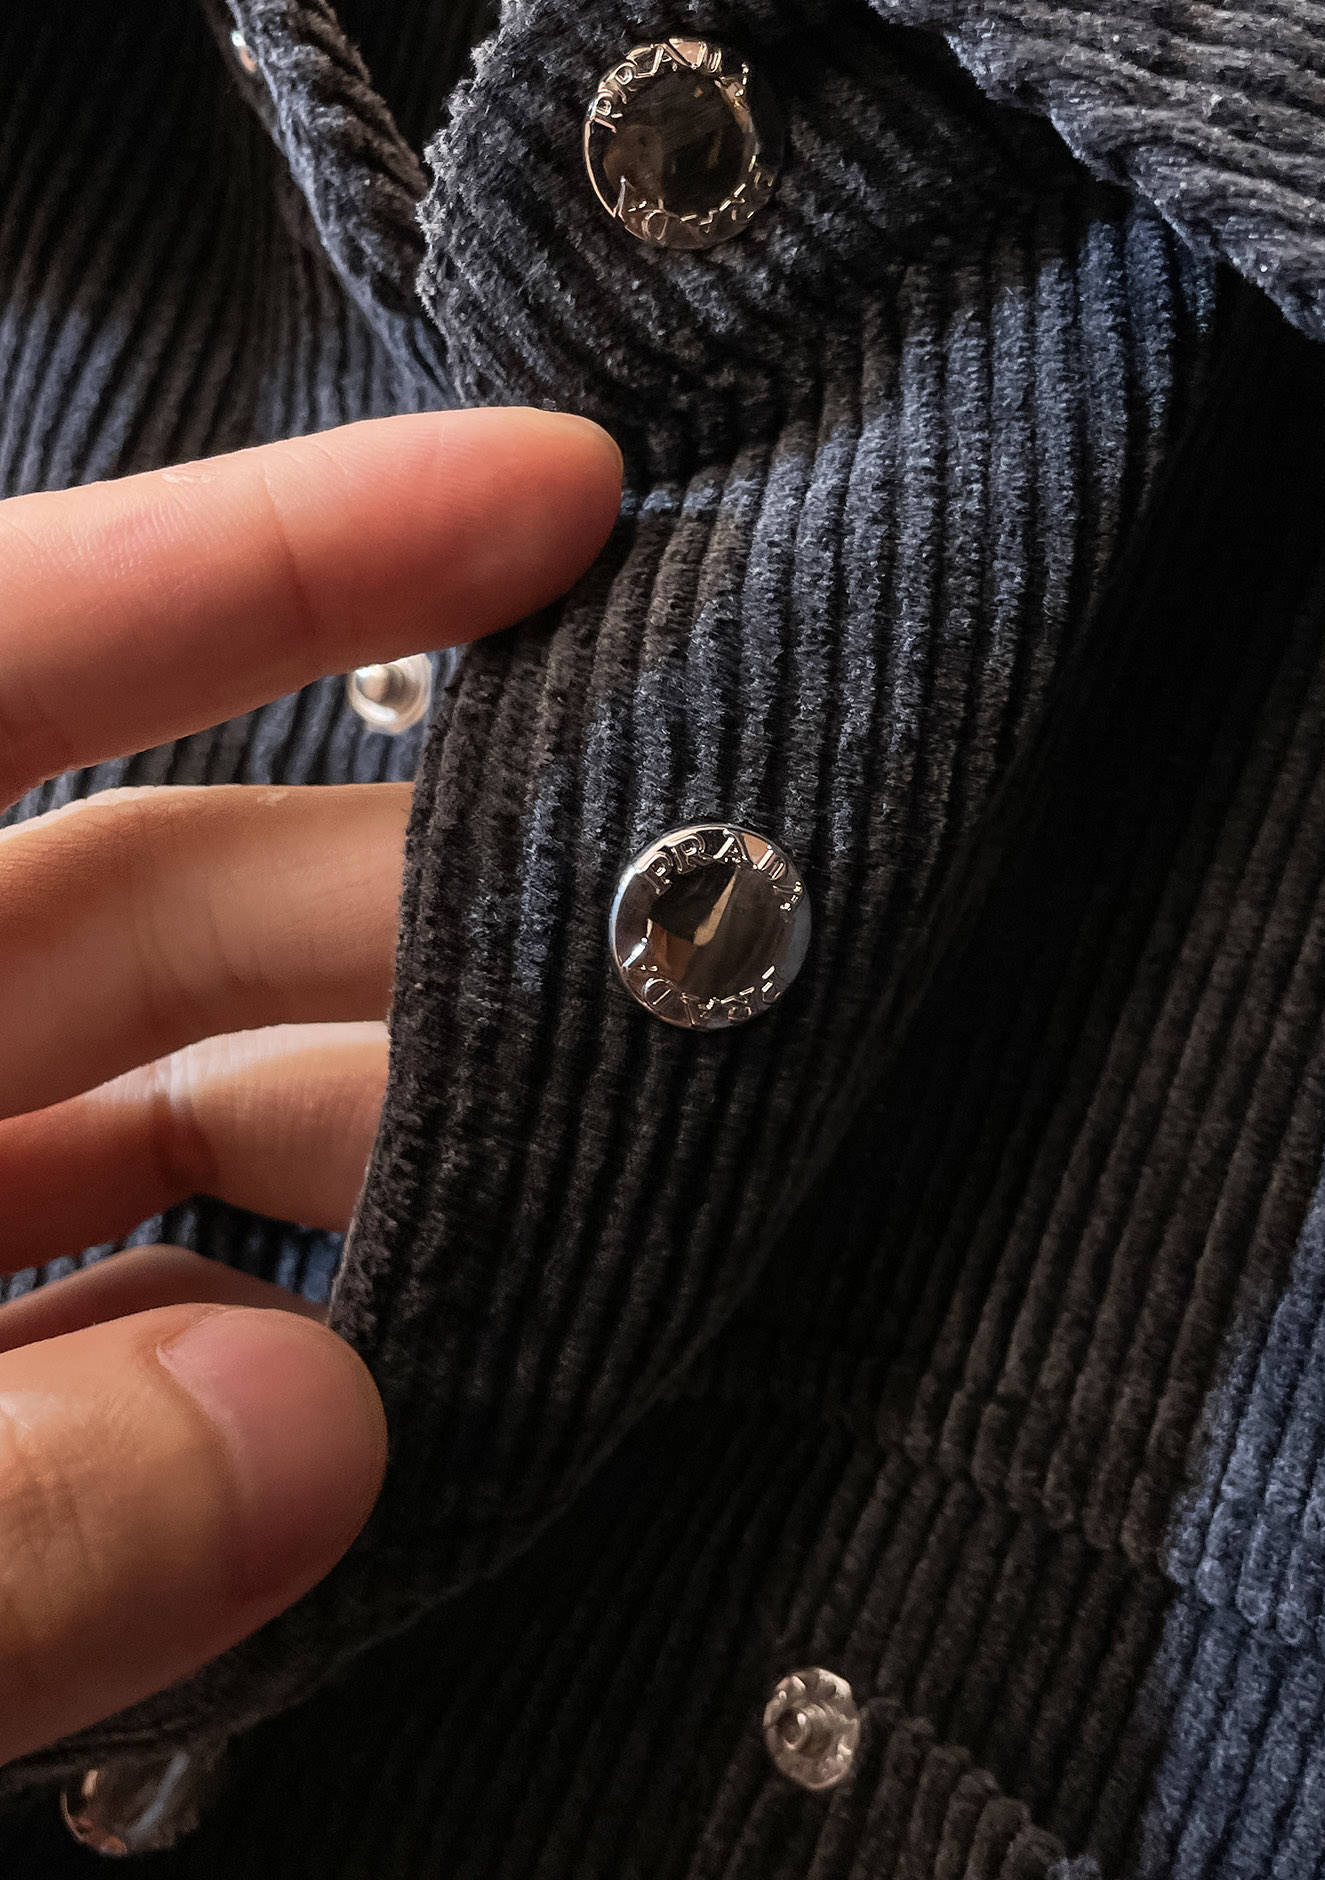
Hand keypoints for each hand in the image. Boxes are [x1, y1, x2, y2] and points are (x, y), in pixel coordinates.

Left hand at [0, 409, 621, 1763]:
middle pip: (145, 909)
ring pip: (154, 1139)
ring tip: (570, 1208)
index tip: (562, 490)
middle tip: (654, 980)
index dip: (297, 554)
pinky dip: (244, 1370)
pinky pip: (106, 1349)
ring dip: (359, 1170)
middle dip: (404, 932)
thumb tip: (330, 1440)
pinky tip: (383, 1401)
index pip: (15, 648)